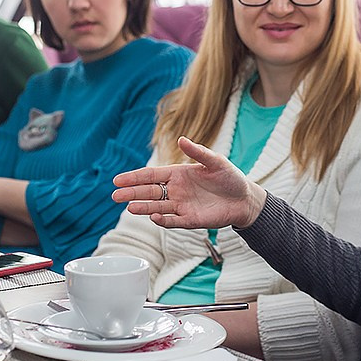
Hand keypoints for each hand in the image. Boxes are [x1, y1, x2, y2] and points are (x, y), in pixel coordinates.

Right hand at [112, 136, 266, 228]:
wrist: (244, 198)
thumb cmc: (230, 177)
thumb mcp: (215, 161)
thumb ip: (198, 152)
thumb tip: (181, 139)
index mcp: (178, 174)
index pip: (152, 176)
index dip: (134, 177)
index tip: (118, 180)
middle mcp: (176, 190)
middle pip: (149, 192)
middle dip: (132, 193)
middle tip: (115, 196)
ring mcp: (182, 206)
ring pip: (157, 207)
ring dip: (144, 207)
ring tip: (129, 207)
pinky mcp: (191, 220)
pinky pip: (174, 221)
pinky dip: (164, 220)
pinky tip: (154, 217)